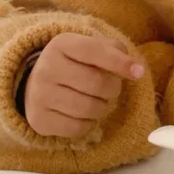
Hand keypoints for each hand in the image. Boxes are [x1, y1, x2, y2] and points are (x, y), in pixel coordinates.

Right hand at [23, 33, 144, 137]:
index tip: (138, 72)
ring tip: (96, 100)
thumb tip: (136, 69)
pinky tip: (82, 114)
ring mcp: (39, 95)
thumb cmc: (73, 64)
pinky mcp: (39, 120)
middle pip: (97, 84)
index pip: (95, 51)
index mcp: (61, 45)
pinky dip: (88, 123)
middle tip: (110, 88)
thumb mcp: (90, 48)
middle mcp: (46, 68)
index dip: (120, 63)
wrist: (35, 84)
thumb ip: (114, 51)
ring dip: (102, 107)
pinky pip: (78, 128)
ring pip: (89, 108)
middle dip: (112, 88)